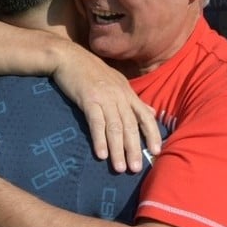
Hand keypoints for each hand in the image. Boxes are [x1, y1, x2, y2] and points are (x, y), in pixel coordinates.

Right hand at [52, 43, 160, 172]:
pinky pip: (96, 122)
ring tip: (119, 168)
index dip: (153, 134)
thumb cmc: (92, 71)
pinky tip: (101, 154)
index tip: (157, 152)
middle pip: (130, 126)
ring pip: (115, 127)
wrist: (69, 57)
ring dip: (118, 149)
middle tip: (135, 169)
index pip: (145, 116)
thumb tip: (151, 112)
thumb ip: (133, 100)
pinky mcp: (88, 99)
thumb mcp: (117, 82)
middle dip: (134, 149)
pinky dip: (99, 139)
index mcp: (127, 93)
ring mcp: (104, 97)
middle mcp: (119, 96)